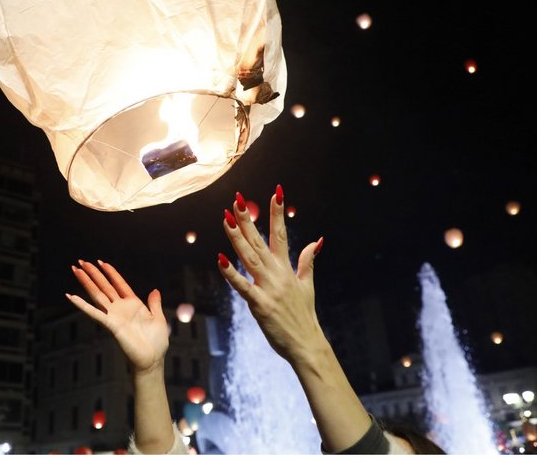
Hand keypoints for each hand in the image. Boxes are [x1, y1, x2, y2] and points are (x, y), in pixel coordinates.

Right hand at [67, 259, 168, 374]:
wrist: (152, 359)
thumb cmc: (156, 342)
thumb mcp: (158, 318)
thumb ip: (154, 304)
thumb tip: (154, 290)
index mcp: (133, 304)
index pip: (119, 284)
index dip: (111, 272)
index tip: (101, 262)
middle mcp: (120, 308)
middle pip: (104, 286)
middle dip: (93, 273)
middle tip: (81, 261)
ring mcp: (114, 316)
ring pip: (97, 295)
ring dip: (86, 282)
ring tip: (76, 270)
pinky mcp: (111, 325)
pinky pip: (95, 313)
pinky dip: (82, 305)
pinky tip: (71, 297)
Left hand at [217, 186, 324, 362]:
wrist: (307, 344)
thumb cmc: (304, 316)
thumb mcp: (308, 286)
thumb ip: (307, 262)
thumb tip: (316, 240)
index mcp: (288, 269)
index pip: (281, 234)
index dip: (277, 212)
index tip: (276, 192)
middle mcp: (278, 274)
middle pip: (260, 241)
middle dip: (248, 219)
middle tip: (237, 199)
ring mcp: (269, 288)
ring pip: (250, 257)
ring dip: (237, 237)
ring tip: (227, 218)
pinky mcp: (259, 304)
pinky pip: (242, 286)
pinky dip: (231, 273)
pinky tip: (220, 259)